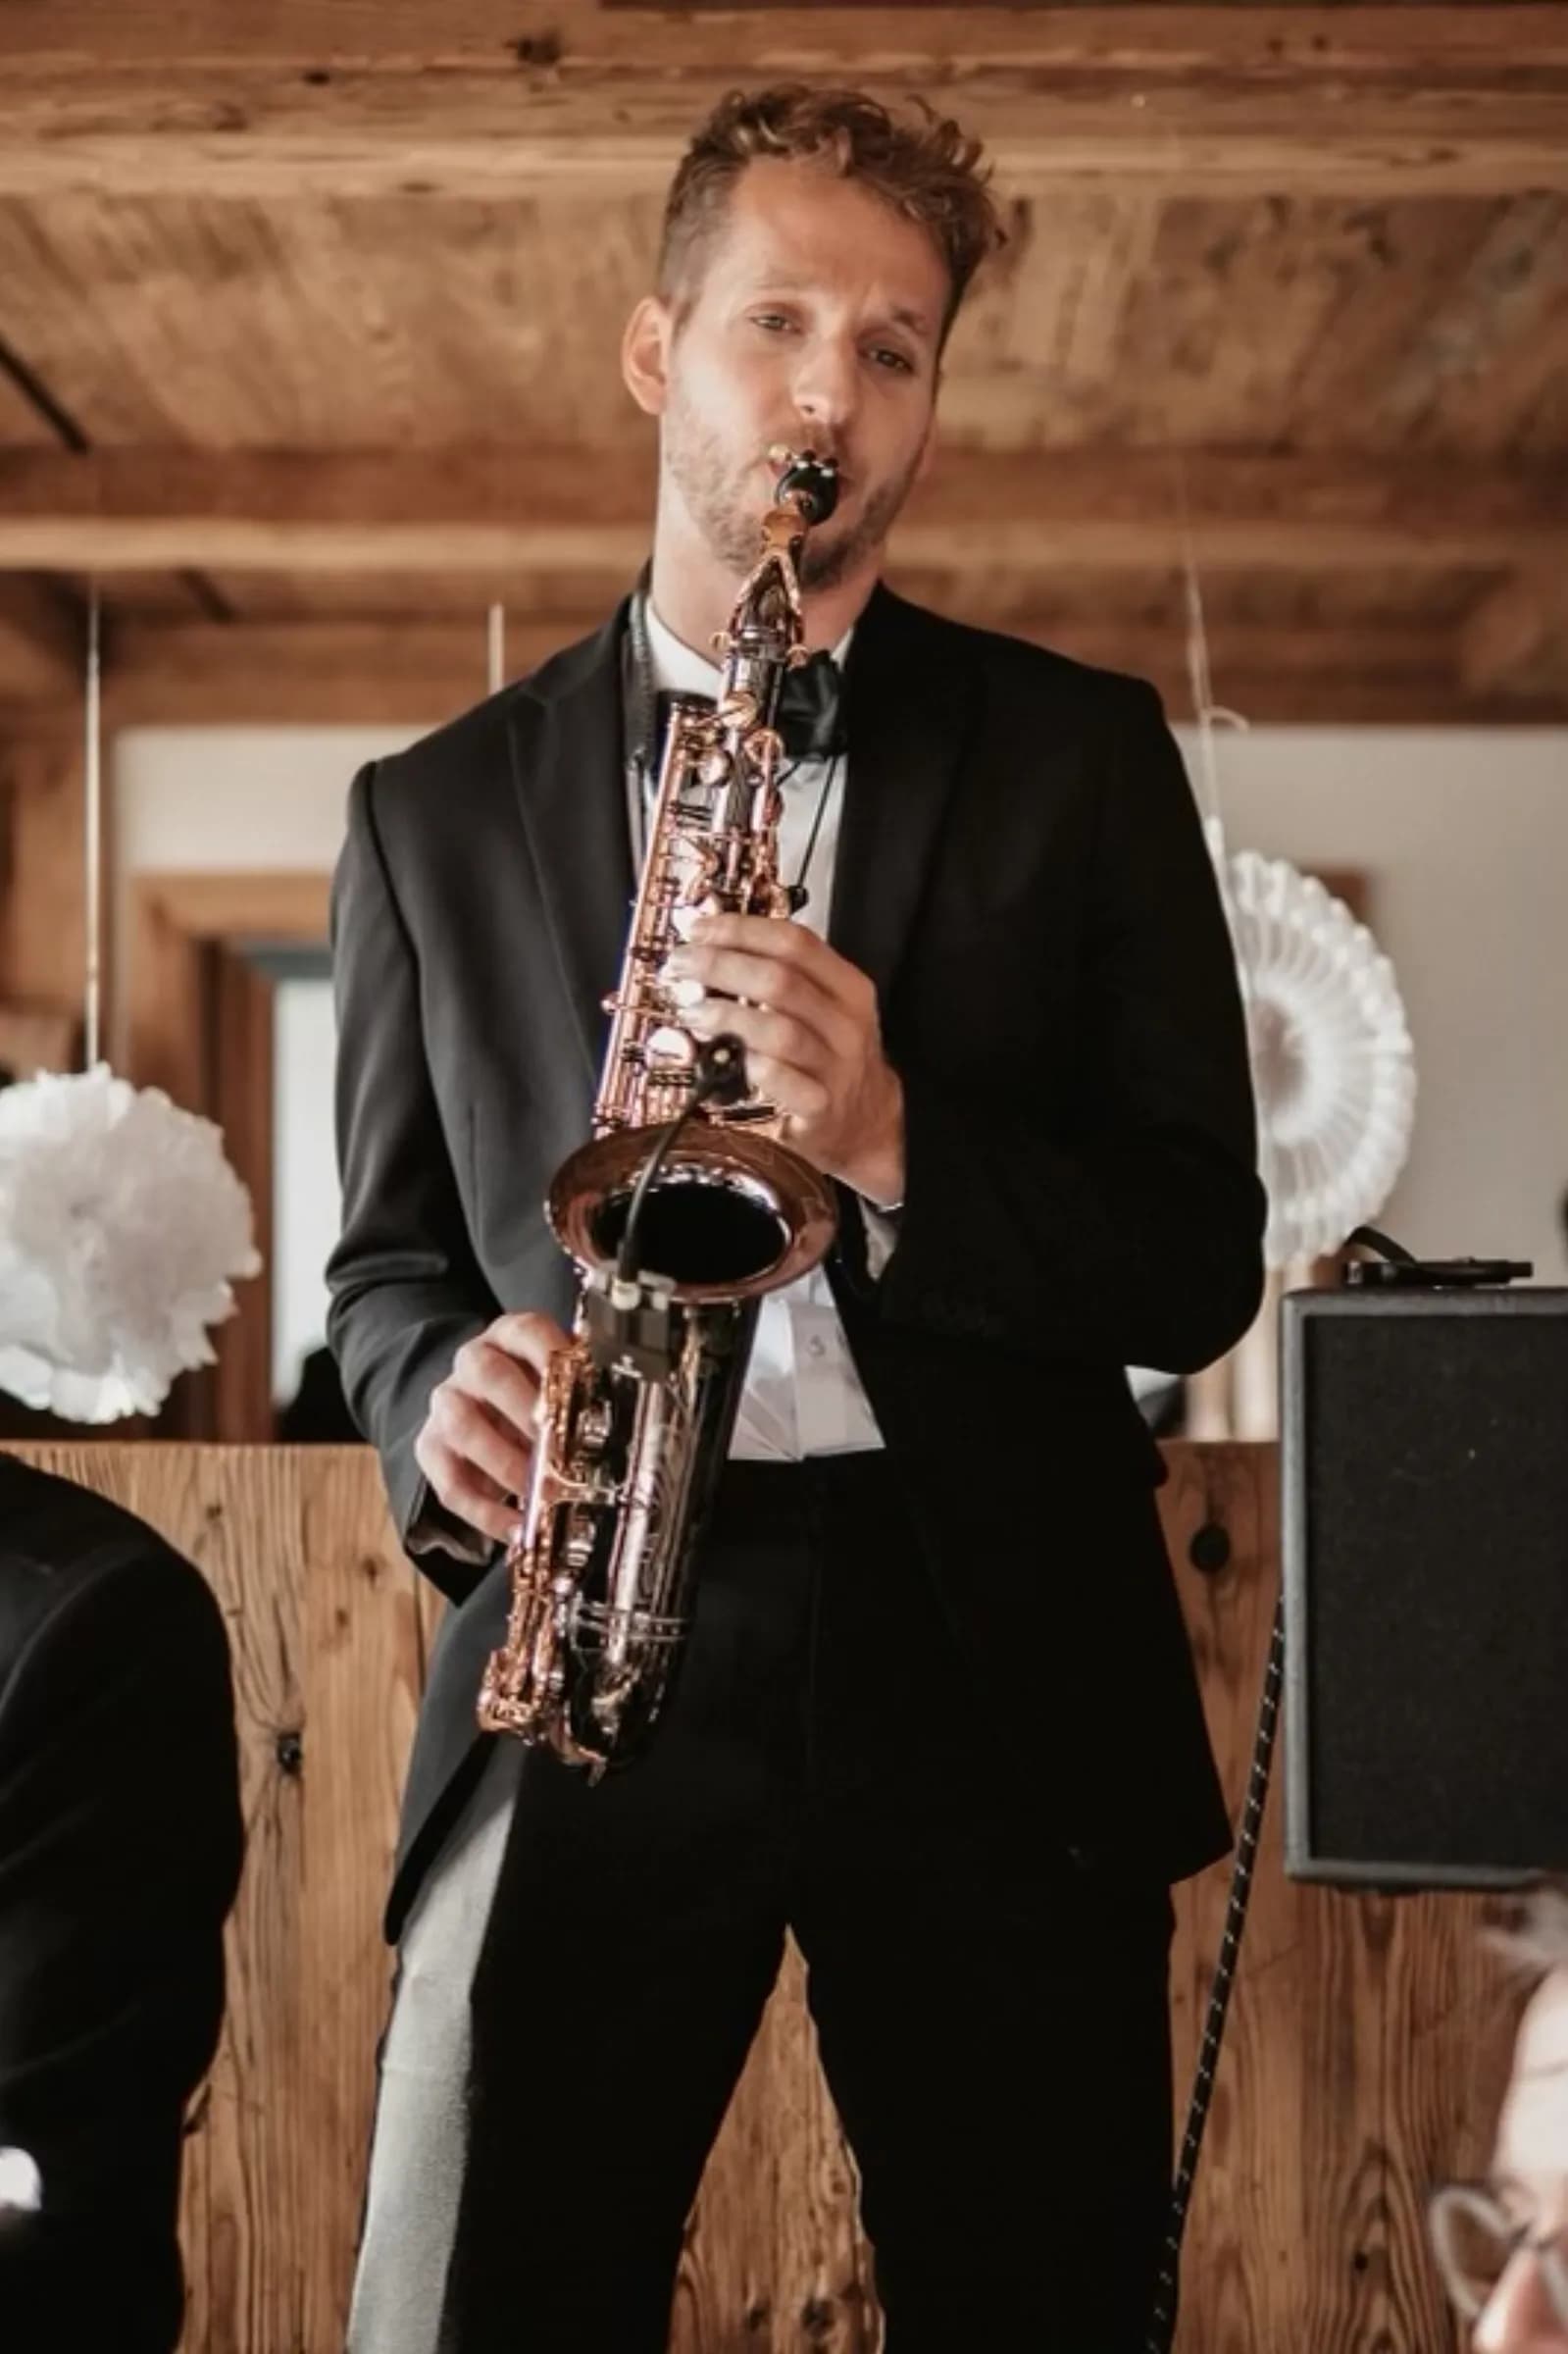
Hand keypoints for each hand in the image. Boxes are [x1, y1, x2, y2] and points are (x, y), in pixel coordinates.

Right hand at [413, 1310, 571, 1545]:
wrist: (478, 1407)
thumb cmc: (531, 1394)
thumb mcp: (557, 1381)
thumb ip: (582, 1388)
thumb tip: (622, 1409)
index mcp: (510, 1338)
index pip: (527, 1331)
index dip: (550, 1354)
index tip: (574, 1382)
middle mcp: (473, 1364)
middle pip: (488, 1373)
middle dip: (524, 1411)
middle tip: (558, 1446)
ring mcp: (447, 1404)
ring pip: (462, 1426)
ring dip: (504, 1462)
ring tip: (539, 1491)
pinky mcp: (430, 1448)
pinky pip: (451, 1482)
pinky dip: (486, 1512)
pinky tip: (517, 1528)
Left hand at [665, 914, 904, 1202]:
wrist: (865, 1124)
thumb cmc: (830, 1059)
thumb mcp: (823, 1008)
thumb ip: (782, 976)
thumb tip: (710, 944)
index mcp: (848, 988)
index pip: (795, 943)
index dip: (742, 930)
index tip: (700, 928)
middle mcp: (846, 1024)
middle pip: (780, 980)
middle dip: (721, 966)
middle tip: (681, 965)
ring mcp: (835, 1067)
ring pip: (778, 1030)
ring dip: (726, 1015)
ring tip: (693, 1011)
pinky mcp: (818, 1107)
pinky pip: (780, 1079)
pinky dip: (749, 1063)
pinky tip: (723, 1058)